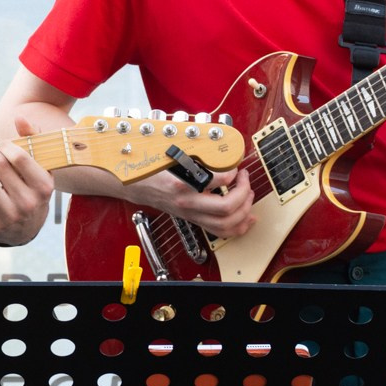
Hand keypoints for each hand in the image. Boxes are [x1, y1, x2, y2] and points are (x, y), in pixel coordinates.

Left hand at [0, 118, 55, 245]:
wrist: (27, 229)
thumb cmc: (31, 188)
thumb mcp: (39, 167)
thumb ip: (32, 139)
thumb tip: (19, 117)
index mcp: (43, 186)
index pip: (20, 157)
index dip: (4, 144)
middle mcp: (29, 203)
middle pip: (0, 167)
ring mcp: (11, 218)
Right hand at [125, 166, 254, 238]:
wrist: (137, 186)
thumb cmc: (153, 169)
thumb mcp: (171, 156)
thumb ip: (195, 155)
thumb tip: (221, 154)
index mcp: (181, 184)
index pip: (215, 181)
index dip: (232, 173)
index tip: (234, 167)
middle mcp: (187, 203)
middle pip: (226, 208)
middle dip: (243, 193)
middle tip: (244, 179)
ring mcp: (191, 214)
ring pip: (226, 225)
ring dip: (244, 211)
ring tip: (248, 195)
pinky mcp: (194, 220)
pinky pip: (221, 231)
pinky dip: (239, 227)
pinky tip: (248, 217)